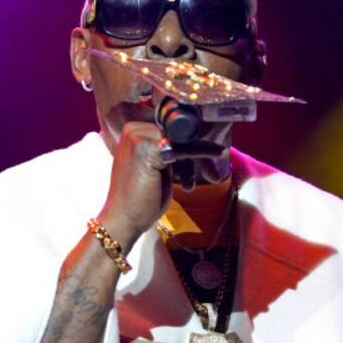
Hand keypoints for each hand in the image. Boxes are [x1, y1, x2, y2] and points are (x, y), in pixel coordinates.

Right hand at [98, 123, 229, 247]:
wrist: (124, 220)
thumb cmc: (141, 197)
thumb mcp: (157, 167)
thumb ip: (169, 149)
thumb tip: (194, 136)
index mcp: (132, 129)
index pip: (169, 123)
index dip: (192, 131)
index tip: (213, 135)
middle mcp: (133, 129)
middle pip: (176, 128)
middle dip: (198, 141)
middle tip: (218, 149)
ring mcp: (138, 137)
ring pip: (181, 138)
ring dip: (201, 150)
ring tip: (215, 160)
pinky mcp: (148, 150)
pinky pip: (182, 148)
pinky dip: (202, 152)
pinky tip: (219, 152)